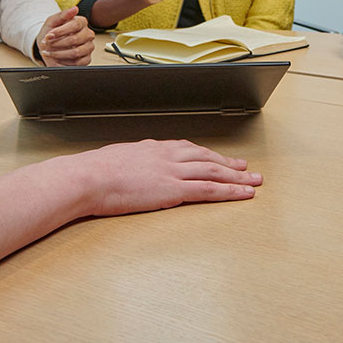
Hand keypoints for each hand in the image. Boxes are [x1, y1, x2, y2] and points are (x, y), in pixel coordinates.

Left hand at [38, 6, 94, 65]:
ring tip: (49, 53)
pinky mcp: (87, 59)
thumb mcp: (52, 22)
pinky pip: (78, 63)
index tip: (48, 36)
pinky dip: (64, 62)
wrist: (47, 47)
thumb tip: (75, 8)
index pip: (75, 25)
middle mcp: (88, 34)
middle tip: (47, 45)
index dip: (60, 31)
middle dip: (57, 43)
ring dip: (59, 54)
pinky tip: (57, 59)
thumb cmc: (51, 33)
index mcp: (81, 22)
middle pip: (75, 39)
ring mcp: (88, 47)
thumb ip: (62, 15)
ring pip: (76, 52)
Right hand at [77, 139, 261, 216]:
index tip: (218, 158)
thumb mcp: (115, 159)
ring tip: (253, 181)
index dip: (207, 154)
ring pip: (214, 172)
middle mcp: (168, 156)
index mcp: (153, 148)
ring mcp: (173, 172)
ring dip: (237, 177)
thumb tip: (131, 165)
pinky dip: (230, 191)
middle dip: (229, 163)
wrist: (89, 177)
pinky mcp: (174, 190)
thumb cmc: (94, 172)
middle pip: (207, 157)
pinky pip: (209, 190)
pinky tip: (242, 194)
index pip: (188, 149)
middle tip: (247, 168)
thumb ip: (131, 162)